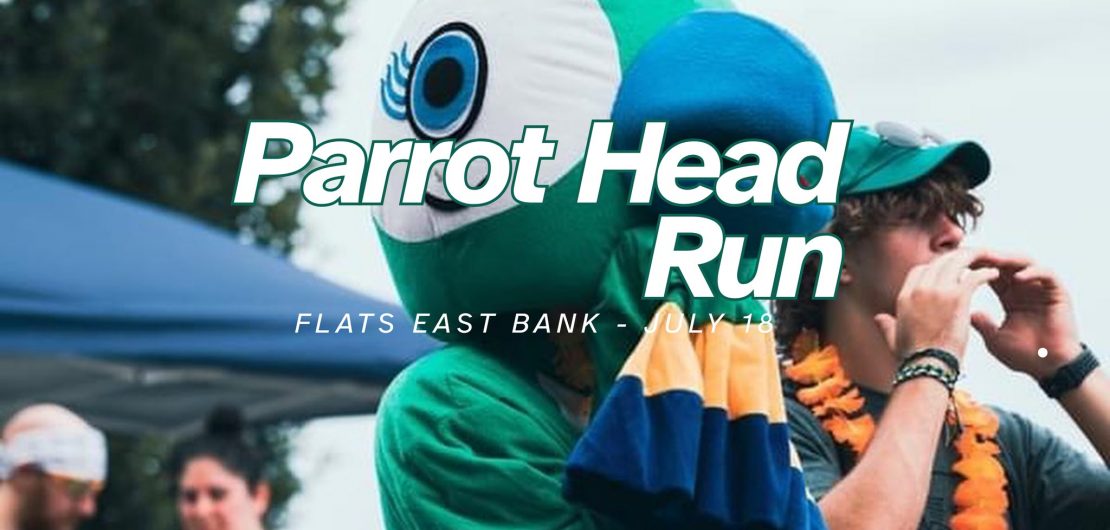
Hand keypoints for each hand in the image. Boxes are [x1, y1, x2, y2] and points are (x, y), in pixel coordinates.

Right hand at [875, 248, 999, 361]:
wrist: (926, 367)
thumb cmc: (912, 358)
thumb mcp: (893, 338)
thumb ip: (886, 325)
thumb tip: (879, 318)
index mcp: (904, 296)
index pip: (920, 269)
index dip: (935, 267)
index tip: (949, 271)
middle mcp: (919, 289)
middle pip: (940, 261)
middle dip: (957, 258)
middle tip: (972, 261)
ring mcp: (938, 291)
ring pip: (957, 262)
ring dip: (973, 259)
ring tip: (986, 261)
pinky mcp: (957, 298)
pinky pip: (974, 276)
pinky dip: (986, 272)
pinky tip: (994, 274)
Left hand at [970, 255, 1080, 379]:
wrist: (1050, 369)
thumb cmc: (1025, 356)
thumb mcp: (994, 339)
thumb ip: (981, 324)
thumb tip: (965, 313)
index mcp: (1009, 297)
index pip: (991, 273)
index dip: (976, 266)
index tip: (958, 263)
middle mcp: (1025, 289)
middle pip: (1006, 264)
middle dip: (989, 257)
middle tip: (973, 253)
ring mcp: (1042, 289)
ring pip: (1025, 263)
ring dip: (1009, 260)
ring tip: (993, 260)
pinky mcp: (1058, 293)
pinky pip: (1046, 274)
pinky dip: (1033, 272)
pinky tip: (1018, 278)